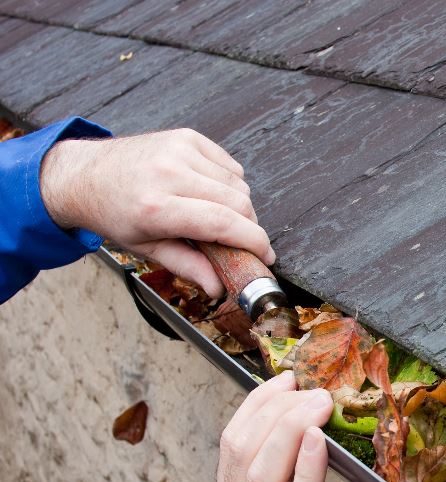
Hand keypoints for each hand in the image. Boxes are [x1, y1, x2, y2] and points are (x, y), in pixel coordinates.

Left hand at [39, 128, 273, 296]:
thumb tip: (219, 288)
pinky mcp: (187, 137)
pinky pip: (229, 165)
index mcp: (155, 207)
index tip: (266, 255)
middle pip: (238, 203)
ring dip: (238, 205)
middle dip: (249, 227)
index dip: (253, 241)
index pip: (223, 223)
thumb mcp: (145, 248)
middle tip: (240, 241)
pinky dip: (229, 183)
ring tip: (216, 215)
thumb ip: (187, 266)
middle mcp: (169, 173)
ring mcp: (179, 150)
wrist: (85, 174)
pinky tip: (209, 192)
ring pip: (239, 184)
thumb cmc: (115, 214)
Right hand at [212, 372, 333, 481]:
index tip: (284, 381)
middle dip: (276, 409)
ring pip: (263, 474)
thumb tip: (298, 435)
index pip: (231, 444)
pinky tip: (318, 443)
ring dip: (291, 428)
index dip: (257, 405)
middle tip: (309, 388)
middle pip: (242, 451)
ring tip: (318, 403)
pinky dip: (308, 470)